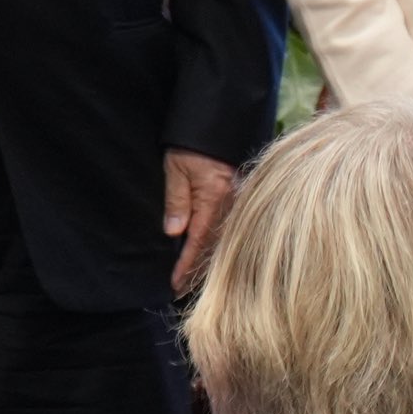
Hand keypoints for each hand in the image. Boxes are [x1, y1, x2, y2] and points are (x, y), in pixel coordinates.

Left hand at [163, 151, 238, 294]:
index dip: (186, 264)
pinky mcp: (239, 195)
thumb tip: (174, 232)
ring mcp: (236, 199)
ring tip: (196, 278)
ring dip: (210, 259)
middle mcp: (229, 203)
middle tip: (184, 291)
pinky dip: (218, 243)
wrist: (216, 122)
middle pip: (215, 245)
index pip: (198, 240)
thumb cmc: (191, 145)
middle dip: (199, 269)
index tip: (174, 284)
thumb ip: (177, 200)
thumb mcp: (176, 169)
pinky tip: (213, 252)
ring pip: (223, 238)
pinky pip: (229, 226)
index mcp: (213, 198)